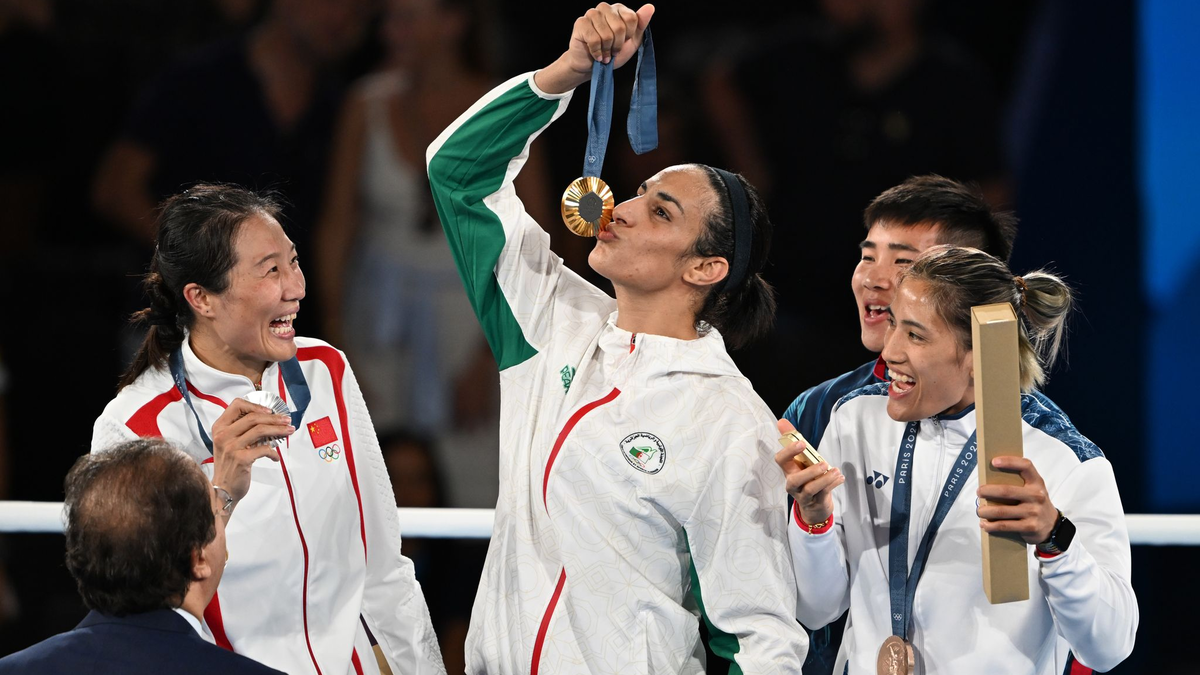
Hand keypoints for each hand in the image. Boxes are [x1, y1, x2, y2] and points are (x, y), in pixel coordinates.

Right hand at [210, 399, 291, 504]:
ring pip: (260, 430)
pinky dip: (273, 452)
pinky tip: (276, 456)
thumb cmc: (228, 466)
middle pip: (253, 417)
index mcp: (220, 428)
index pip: (237, 406)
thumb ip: (242, 430)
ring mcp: (231, 447)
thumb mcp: (228, 443)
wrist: (223, 489)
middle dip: (274, 417)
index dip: (255, 405)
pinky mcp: (241, 459)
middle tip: (287, 420)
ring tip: (289, 431)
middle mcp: (223, 435)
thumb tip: (268, 420)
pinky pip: (264, 449)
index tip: (270, 410)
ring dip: (279, 429)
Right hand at [534, 3, 654, 94]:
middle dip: (617, 45)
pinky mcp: (581, 23)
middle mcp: (605, 8)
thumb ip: (641, 24)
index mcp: (619, 9)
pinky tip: (596, 54)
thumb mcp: (632, 42)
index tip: (623, 42)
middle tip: (612, 50)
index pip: (632, 18)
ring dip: (606, 50)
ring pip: (606, 34)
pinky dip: (597, 52)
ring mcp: (591, 14)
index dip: (629, 36)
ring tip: (604, 53)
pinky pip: (594, 39)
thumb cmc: (611, 53)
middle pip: (619, 27)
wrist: (591, 66)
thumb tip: (650, 7)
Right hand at [775, 419, 842, 526]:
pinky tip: (840, 478)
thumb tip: (782, 421)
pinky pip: (823, 494)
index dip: (789, 451)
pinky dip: (832, 485)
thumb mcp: (802, 460)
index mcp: (788, 470)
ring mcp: (803, 495)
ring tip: (836, 471)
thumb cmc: (807, 478)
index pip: (780, 460)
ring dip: (824, 479)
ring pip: (810, 489)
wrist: (814, 506)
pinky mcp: (815, 502)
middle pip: (793, 479)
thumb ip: (793, 440)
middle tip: (823, 463)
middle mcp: (793, 483)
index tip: (801, 443)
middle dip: (809, 471)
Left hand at [976, 456, 1058, 543]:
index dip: (1010, 461)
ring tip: (979, 511)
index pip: (1025, 466)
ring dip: (986, 511)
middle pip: (1006, 491)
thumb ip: (1019, 483)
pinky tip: (984, 524)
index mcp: (1037, 482)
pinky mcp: (1030, 527)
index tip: (994, 461)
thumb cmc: (1035, 503)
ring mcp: (1034, 512)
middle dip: (988, 491)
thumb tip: (989, 480)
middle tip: (979, 492)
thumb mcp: (1033, 490)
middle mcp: (1037, 496)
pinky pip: (1005, 526)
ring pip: (1002, 511)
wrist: (1052, 526)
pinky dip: (991, 526)